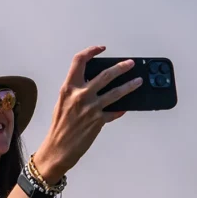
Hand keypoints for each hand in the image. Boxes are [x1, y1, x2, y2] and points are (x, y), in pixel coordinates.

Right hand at [32, 46, 142, 181]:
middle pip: (105, 74)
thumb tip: (92, 83)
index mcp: (68, 88)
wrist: (58, 148)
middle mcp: (80, 95)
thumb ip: (76, 91)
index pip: (79, 61)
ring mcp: (91, 108)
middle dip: (121, 67)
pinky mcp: (99, 120)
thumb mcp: (62, 103)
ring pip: (116, 92)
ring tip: (138, 81)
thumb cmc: (59, 127)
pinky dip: (121, 109)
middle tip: (130, 64)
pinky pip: (115, 112)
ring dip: (130, 85)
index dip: (91, 51)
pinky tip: (125, 107)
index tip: (101, 49)